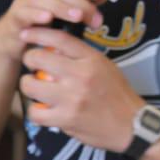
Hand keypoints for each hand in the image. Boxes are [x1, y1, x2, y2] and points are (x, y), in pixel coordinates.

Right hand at [0, 0, 105, 61]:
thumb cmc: (48, 19)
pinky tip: (48, 19)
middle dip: (80, 2)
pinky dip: (38, 14)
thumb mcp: (74, 7)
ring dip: (64, 9)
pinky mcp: (15, 14)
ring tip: (78, 19)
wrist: (18, 37)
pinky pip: (27, 11)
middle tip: (95, 18)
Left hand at [18, 27, 143, 152]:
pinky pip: (35, 113)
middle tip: (32, 66)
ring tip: (36, 88)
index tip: (26, 34)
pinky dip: (35, 112)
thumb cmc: (117, 94)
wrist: (133, 126)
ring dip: (28, 86)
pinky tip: (42, 110)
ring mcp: (72, 98)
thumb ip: (81, 56)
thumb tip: (53, 46)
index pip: (59, 39)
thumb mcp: (105, 66)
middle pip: (38, 58)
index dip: (37, 34)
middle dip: (29, 60)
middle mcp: (80, 76)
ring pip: (30, 85)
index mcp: (91, 60)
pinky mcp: (66, 119)